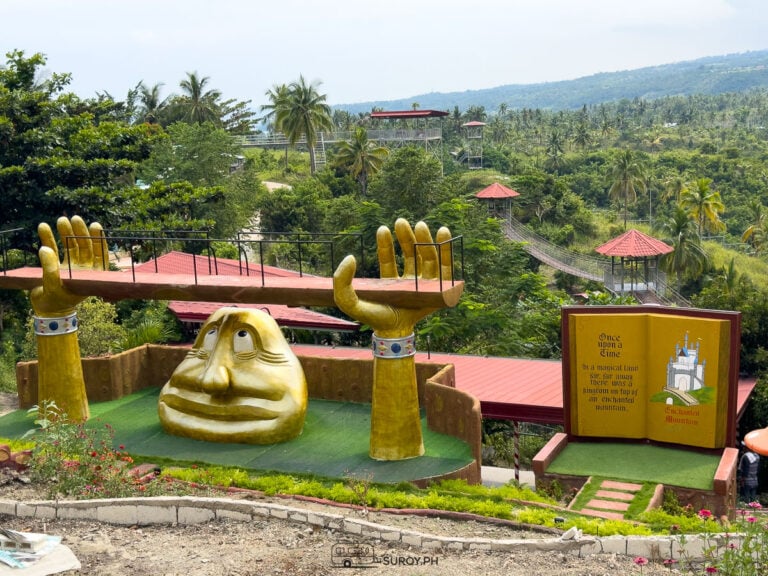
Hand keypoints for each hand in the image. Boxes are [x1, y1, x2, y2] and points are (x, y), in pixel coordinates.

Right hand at [31, 216, 107, 315]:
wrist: (45, 309)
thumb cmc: (55, 301)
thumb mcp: (54, 286)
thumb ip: (50, 269)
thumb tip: (45, 249)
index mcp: (91, 275)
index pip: (99, 255)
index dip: (98, 240)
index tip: (95, 225)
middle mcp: (84, 269)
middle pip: (85, 247)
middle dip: (80, 232)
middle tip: (75, 218)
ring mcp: (71, 266)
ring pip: (71, 246)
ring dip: (66, 233)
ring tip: (61, 220)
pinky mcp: (57, 265)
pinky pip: (55, 249)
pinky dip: (49, 239)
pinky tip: (44, 227)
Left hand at [333, 219, 451, 335]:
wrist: (393, 331)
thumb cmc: (373, 318)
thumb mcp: (349, 300)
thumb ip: (341, 281)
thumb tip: (350, 258)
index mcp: (391, 284)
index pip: (389, 260)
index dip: (386, 245)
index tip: (382, 229)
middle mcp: (409, 283)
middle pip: (410, 255)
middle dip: (406, 237)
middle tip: (401, 221)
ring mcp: (424, 286)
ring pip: (427, 258)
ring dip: (425, 240)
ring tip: (420, 224)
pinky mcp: (438, 289)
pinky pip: (445, 268)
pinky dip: (446, 251)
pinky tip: (443, 234)